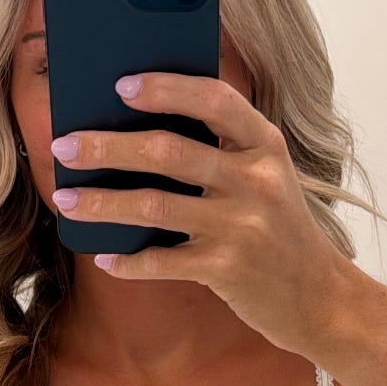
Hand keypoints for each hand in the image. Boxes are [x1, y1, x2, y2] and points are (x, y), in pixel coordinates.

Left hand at [49, 72, 348, 358]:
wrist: (322, 299)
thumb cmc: (281, 232)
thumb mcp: (266, 179)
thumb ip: (223, 152)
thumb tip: (140, 130)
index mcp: (266, 146)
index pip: (214, 100)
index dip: (166, 88)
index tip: (120, 85)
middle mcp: (256, 181)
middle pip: (167, 151)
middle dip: (107, 147)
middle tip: (65, 146)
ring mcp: (242, 227)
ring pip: (154, 205)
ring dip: (101, 202)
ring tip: (64, 199)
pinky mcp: (227, 270)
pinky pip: (162, 261)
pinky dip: (128, 261)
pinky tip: (104, 256)